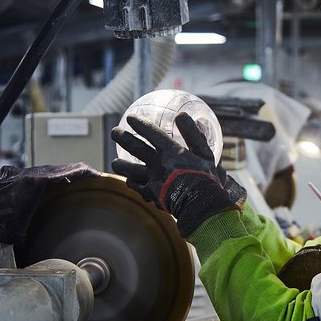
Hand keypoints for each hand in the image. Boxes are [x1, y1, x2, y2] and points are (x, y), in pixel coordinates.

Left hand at [111, 112, 245, 236]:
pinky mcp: (152, 195)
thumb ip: (193, 133)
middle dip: (123, 138)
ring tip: (114, 163)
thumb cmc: (206, 177)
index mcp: (172, 151)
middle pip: (136, 148)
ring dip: (121, 165)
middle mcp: (158, 164)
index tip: (130, 118)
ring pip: (131, 170)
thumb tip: (181, 115)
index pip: (152, 133)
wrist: (201, 205)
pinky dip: (133, 183)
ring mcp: (153, 180)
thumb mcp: (204, 153)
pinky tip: (130, 182)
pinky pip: (138, 188)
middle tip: (114, 132)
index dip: (140, 124)